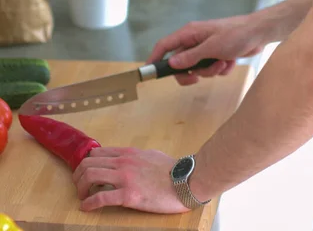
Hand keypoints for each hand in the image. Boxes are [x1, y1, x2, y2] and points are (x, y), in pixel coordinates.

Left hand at [72, 147, 189, 212]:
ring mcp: (125, 178)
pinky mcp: (129, 195)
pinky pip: (101, 198)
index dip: (86, 163)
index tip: (85, 174)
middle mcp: (122, 162)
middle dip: (79, 176)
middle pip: (88, 163)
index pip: (97, 153)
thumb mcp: (149, 155)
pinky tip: (86, 208)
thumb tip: (126, 160)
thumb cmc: (171, 169)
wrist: (186, 180)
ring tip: (83, 197)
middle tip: (80, 187)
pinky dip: (89, 203)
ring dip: (81, 188)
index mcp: (127, 153)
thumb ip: (134, 157)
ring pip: (90, 176)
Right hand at [147, 13, 265, 85]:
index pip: (165, 45)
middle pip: (181, 63)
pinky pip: (212, 69)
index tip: (149, 72)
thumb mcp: (211, 47)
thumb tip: (172, 63)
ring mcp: (207, 48)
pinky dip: (221, 69)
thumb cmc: (235, 34)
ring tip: (222, 62)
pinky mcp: (218, 55)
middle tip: (197, 79)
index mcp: (190, 34)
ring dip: (211, 71)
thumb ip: (191, 56)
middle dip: (191, 73)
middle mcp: (195, 41)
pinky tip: (230, 61)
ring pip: (198, 69)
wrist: (259, 33)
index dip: (155, 58)